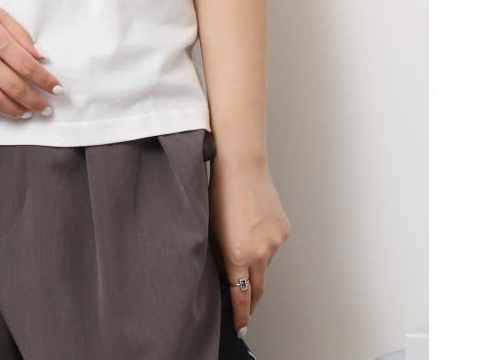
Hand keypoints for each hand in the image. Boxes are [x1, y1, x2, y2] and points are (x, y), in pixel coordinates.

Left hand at [208, 157, 290, 335]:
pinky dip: (264, 244)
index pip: (240, 295)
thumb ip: (219, 256)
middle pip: (257, 288)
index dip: (240, 315)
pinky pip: (273, 246)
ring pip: (265, 264)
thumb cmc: (221, 192)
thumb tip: (225, 274)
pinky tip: (253, 227)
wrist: (242, 165)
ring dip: (255, 264)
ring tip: (242, 244)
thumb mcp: (211, 230)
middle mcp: (260, 252)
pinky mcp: (284, 230)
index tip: (240, 327)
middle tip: (244, 309)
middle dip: (250, 300)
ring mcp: (275, 241)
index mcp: (238, 253)